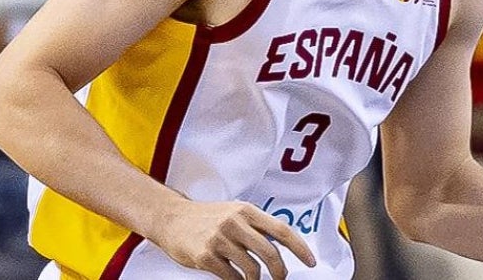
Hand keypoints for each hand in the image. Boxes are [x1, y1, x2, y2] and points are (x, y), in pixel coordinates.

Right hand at [148, 199, 315, 279]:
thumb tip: (283, 243)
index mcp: (247, 210)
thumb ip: (257, 225)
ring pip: (252, 268)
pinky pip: (232, 277)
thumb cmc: (208, 217)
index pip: (282, 230)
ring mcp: (220, 239)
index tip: (311, 261)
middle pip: (271, 253)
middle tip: (280, 278)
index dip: (300, 248)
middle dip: (280, 271)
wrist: (172, 218)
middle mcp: (235, 222)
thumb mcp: (235, 212)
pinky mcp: (206, 255)